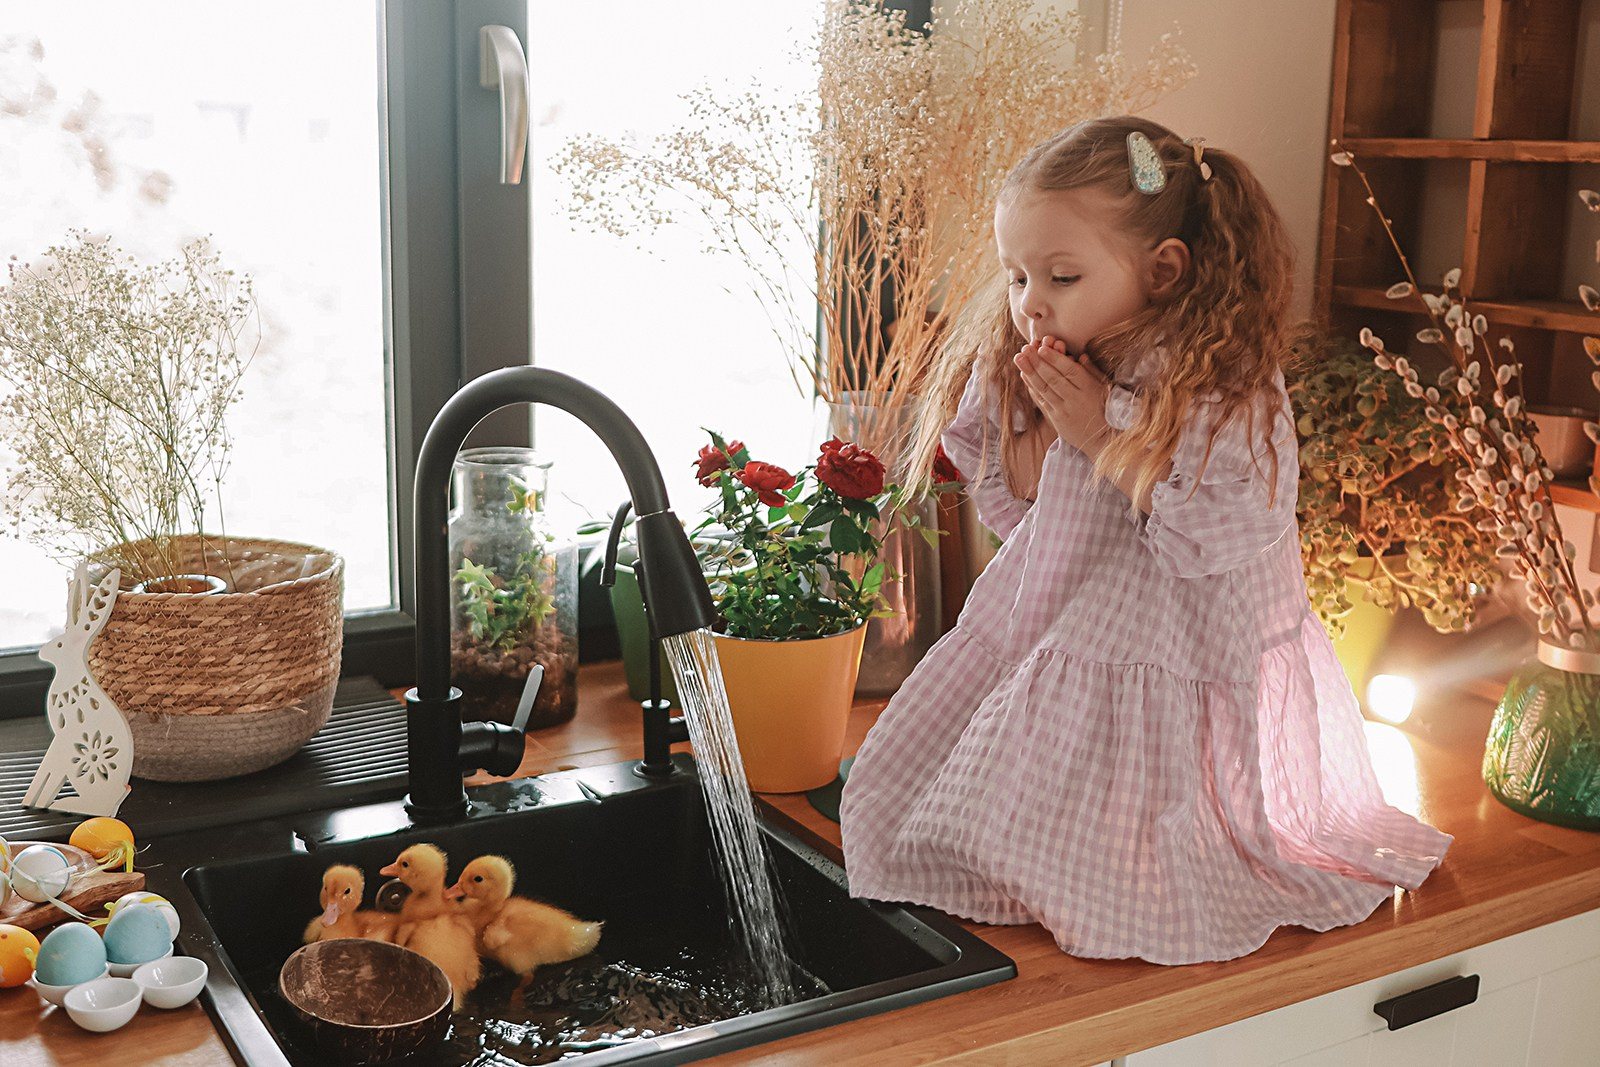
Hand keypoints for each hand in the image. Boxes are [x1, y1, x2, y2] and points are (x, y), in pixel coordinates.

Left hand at [1014, 334, 1111, 455]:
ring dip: (1030, 373)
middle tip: (1024, 348)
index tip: (1042, 348)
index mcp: (1090, 389)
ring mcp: (1064, 411)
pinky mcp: (1056, 420)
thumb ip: (1092, 371)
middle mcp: (1076, 400)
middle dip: (1037, 362)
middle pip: (1053, 378)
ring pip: (1044, 389)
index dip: (1055, 359)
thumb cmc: (1106, 408)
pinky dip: (1032, 388)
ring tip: (1019, 358)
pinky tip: (1024, 375)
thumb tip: (1081, 355)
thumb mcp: (1105, 388)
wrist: (1104, 439)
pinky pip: (1042, 401)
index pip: (1070, 371)